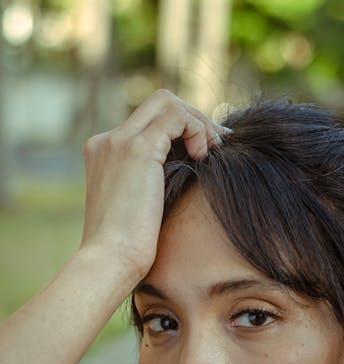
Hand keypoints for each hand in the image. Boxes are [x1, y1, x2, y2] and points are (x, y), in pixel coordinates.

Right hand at [79, 89, 225, 283]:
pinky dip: (196, 130)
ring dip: (198, 122)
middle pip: (158, 104)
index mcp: (104, 154)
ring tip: (211, 152)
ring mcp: (119, 141)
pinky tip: (202, 157)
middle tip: (218, 144)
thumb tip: (187, 174)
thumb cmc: (127, 250)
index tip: (207, 149)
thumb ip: (153, 186)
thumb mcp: (139, 209)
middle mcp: (107, 141)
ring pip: (168, 103)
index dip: (182, 130)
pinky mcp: (137, 149)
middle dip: (194, 118)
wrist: (110, 261)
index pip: (148, 122)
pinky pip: (176, 116)